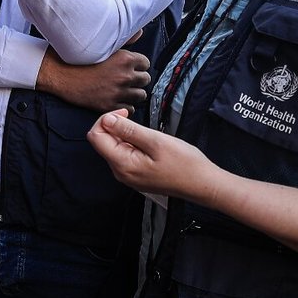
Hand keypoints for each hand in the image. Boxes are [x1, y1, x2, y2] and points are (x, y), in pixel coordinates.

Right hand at [37, 47, 150, 111]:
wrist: (59, 74)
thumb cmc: (77, 57)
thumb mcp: (101, 43)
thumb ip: (124, 39)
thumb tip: (139, 32)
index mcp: (125, 59)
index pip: (146, 63)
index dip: (138, 65)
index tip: (132, 66)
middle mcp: (124, 76)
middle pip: (145, 80)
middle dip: (137, 78)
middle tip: (127, 77)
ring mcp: (117, 92)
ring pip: (140, 95)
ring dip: (133, 92)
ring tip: (124, 89)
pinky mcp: (110, 105)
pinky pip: (130, 108)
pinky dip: (125, 104)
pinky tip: (117, 98)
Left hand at [87, 110, 228, 204]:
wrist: (202, 184)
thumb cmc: (184, 163)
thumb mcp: (156, 140)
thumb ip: (128, 130)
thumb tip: (106, 119)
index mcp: (122, 164)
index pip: (96, 136)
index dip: (106, 119)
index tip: (126, 113)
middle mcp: (120, 172)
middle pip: (102, 142)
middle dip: (114, 126)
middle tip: (135, 118)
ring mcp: (127, 175)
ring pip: (113, 147)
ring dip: (124, 134)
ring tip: (146, 133)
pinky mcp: (136, 174)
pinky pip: (124, 154)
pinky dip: (130, 143)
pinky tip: (147, 142)